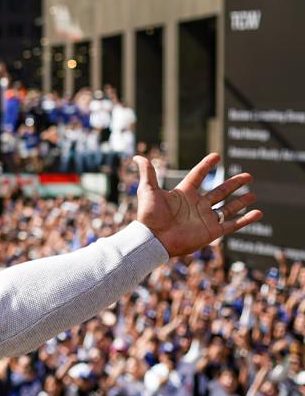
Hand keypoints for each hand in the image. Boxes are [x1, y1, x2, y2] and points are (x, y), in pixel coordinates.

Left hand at [133, 153, 261, 257]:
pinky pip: (233, 224)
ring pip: (228, 207)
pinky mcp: (212, 231)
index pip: (198, 176)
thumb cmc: (150, 216)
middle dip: (233, 184)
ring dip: (241, 201)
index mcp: (183, 194)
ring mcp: (205, 218)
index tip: (216, 156)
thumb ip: (147, 173)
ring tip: (253, 193)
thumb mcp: (148, 191)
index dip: (206, 165)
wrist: (154, 239)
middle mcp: (196, 205)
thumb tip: (137, 156)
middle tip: (248, 175)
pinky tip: (258, 213)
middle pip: (219, 191)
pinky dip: (246, 219)